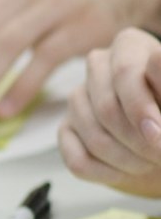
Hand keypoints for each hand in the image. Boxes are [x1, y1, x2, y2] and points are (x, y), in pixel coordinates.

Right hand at [59, 28, 160, 195]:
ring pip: (94, 138)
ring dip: (128, 160)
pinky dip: (107, 173)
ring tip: (150, 162)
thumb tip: (153, 79)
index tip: (159, 132)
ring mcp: (78, 98)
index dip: (141, 108)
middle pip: (106, 109)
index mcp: (128, 46)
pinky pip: (78, 160)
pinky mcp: (66, 130)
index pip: (124, 73)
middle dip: (139, 141)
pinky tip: (127, 171)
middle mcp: (97, 66)